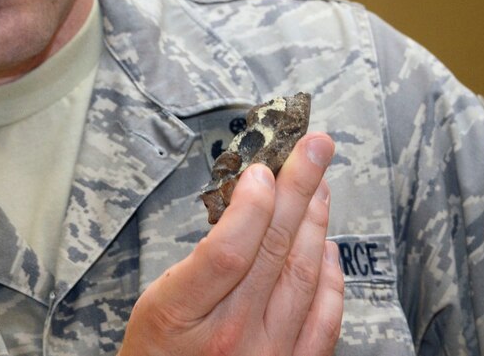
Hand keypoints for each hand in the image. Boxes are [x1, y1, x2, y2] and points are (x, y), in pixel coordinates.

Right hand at [119, 133, 342, 355]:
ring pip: (304, 275)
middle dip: (299, 187)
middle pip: (274, 250)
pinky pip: (324, 319)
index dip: (253, 205)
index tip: (265, 169)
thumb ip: (198, 262)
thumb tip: (247, 208)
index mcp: (182, 317)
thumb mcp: (152, 303)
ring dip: (316, 221)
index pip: (229, 250)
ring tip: (320, 184)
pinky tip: (329, 246)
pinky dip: (331, 277)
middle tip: (315, 146)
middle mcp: (231, 339)